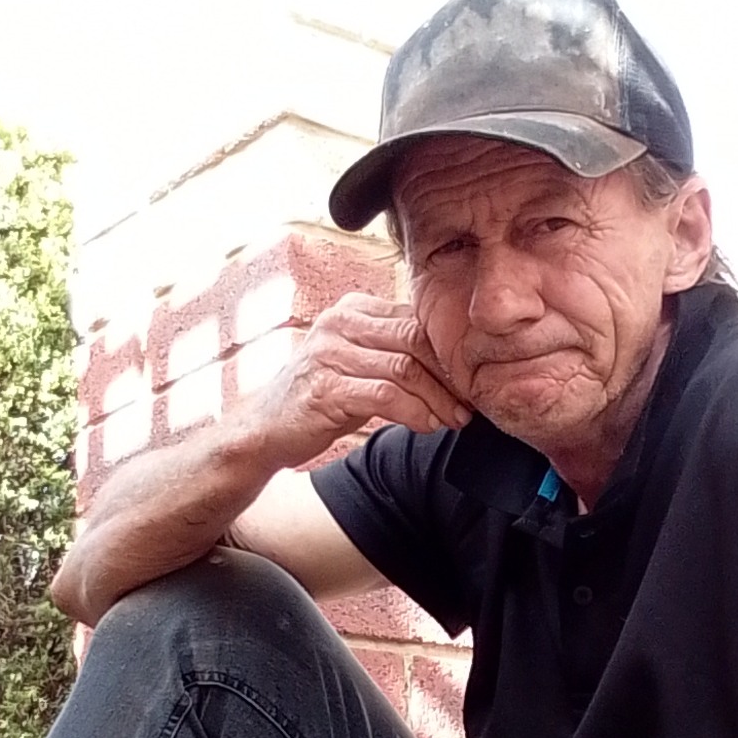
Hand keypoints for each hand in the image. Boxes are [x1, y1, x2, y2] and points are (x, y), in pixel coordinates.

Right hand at [247, 292, 470, 467]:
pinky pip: (385, 396)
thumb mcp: (359, 363)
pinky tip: (427, 425)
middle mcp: (339, 323)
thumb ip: (396, 351)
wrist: (265, 429)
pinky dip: (414, 412)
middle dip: (449, 375)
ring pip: (404, 368)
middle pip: (415, 338)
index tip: (472, 380)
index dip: (449, 352)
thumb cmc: (322, 395)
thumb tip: (456, 363)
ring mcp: (328, 353)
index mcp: (353, 309)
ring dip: (437, 398)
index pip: (415, 320)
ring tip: (455, 419)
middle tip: (470, 403)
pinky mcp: (324, 388)